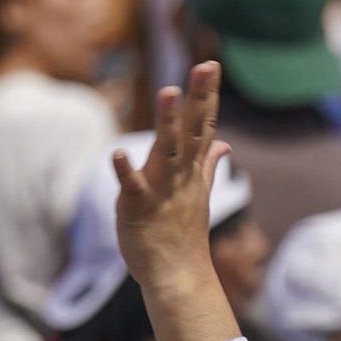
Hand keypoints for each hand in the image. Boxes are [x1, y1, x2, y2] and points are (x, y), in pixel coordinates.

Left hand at [114, 62, 231, 288]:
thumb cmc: (183, 235)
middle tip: (205, 66)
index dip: (206, 95)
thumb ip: (209, 165)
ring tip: (168, 92)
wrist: (176, 276)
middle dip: (198, 98)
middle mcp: (182, 175)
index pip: (204, 125)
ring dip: (168, 123)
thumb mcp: (199, 193)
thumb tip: (223, 144)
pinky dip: (126, 171)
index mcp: (192, 170)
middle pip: (193, 130)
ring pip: (168, 151)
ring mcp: (163, 190)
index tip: (210, 64)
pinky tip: (117, 153)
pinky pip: (133, 187)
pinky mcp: (139, 208)